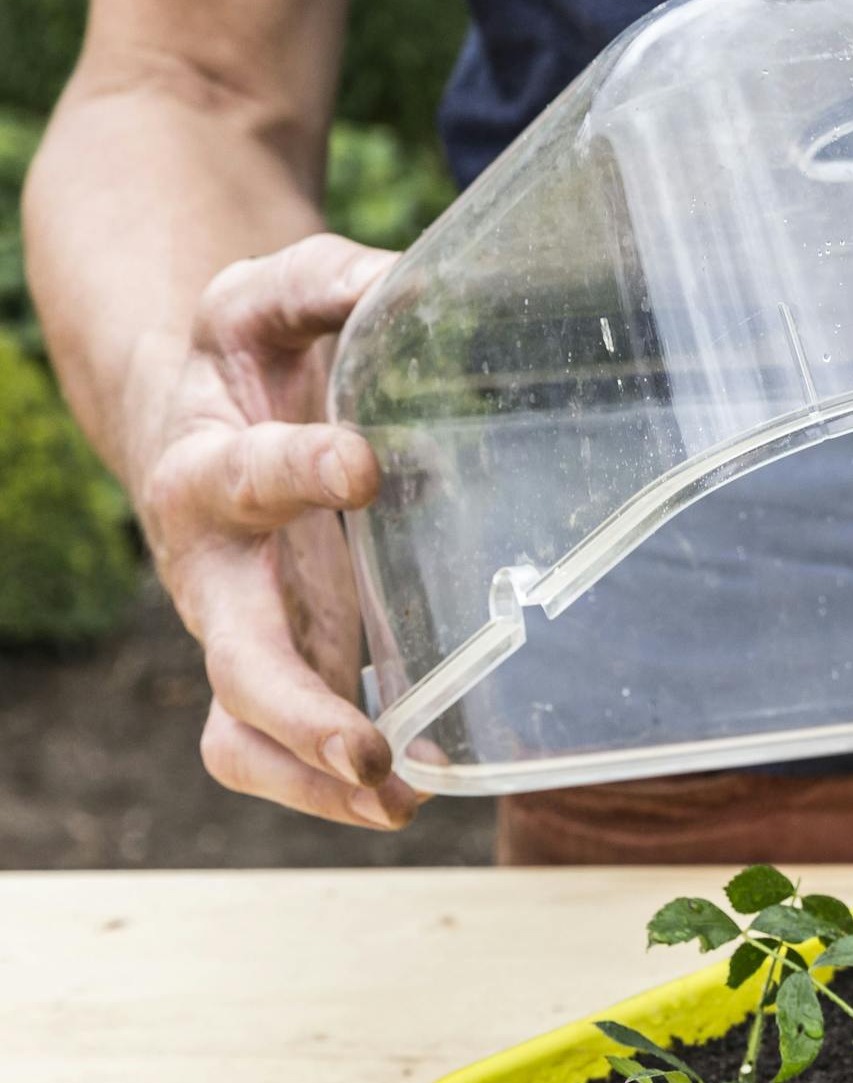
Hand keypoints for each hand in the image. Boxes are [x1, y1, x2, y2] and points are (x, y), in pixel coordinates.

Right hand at [134, 233, 422, 827]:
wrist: (202, 409)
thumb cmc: (250, 357)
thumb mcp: (275, 296)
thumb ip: (332, 281)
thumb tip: (417, 283)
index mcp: (208, 465)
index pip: (248, 474)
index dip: (299, 469)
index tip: (363, 464)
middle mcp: (215, 569)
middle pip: (230, 656)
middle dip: (296, 709)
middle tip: (369, 748)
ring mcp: (244, 630)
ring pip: (239, 733)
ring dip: (312, 780)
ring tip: (400, 801)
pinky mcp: (282, 661)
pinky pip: (279, 749)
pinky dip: (335, 784)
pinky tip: (419, 787)